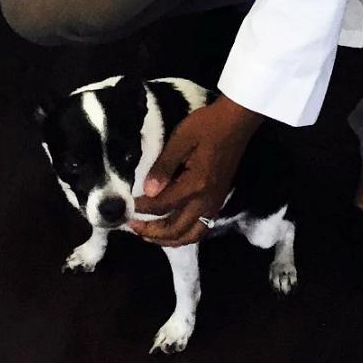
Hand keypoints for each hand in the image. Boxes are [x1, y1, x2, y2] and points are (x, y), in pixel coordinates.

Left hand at [130, 96, 262, 246]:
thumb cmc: (206, 126)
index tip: (126, 206)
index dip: (142, 208)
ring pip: (190, 235)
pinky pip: (201, 229)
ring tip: (149, 236)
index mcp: (195, 185)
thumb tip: (147, 191)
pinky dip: (184, 235)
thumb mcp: (181, 139)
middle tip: (132, 226)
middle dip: (152, 231)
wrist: (236, 122)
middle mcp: (206, 201)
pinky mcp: (218, 202)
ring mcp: (214, 204)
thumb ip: (164, 166)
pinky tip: (173, 230)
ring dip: (168, 239)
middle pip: (176, 228)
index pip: (162, 205)